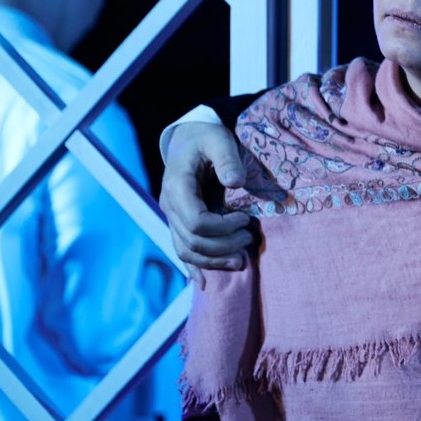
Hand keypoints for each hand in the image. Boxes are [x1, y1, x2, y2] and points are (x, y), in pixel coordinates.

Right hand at [160, 120, 250, 271]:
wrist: (190, 138)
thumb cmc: (207, 137)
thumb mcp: (219, 139)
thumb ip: (227, 159)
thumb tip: (236, 182)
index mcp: (177, 186)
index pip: (196, 222)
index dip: (223, 227)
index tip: (247, 218)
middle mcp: (169, 206)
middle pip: (192, 241)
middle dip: (224, 246)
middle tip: (251, 238)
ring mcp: (172, 217)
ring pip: (186, 251)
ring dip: (214, 261)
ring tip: (242, 260)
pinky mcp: (179, 223)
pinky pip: (182, 250)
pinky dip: (195, 267)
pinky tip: (205, 283)